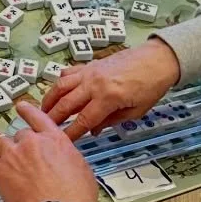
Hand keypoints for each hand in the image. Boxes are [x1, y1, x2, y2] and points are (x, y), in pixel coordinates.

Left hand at [0, 99, 99, 201]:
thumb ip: (65, 155)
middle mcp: (32, 142)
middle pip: (18, 133)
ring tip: (0, 157)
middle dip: (18, 144)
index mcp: (54, 139)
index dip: (27, 111)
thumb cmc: (76, 196)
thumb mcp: (80, 166)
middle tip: (20, 156)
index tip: (21, 107)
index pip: (37, 117)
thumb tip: (61, 159)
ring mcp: (13, 155)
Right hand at [37, 38, 181, 137]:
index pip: (83, 120)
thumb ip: (112, 121)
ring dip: (50, 100)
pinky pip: (69, 72)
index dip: (70, 133)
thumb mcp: (136, 111)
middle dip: (53, 119)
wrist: (158, 59)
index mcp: (108, 97)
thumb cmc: (151, 86)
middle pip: (66, 103)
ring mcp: (90, 71)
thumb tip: (93, 130)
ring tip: (44, 112)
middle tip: (43, 129)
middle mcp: (94, 83)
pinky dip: (60, 82)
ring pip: (61, 86)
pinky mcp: (90, 64)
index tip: (61, 143)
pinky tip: (57, 92)